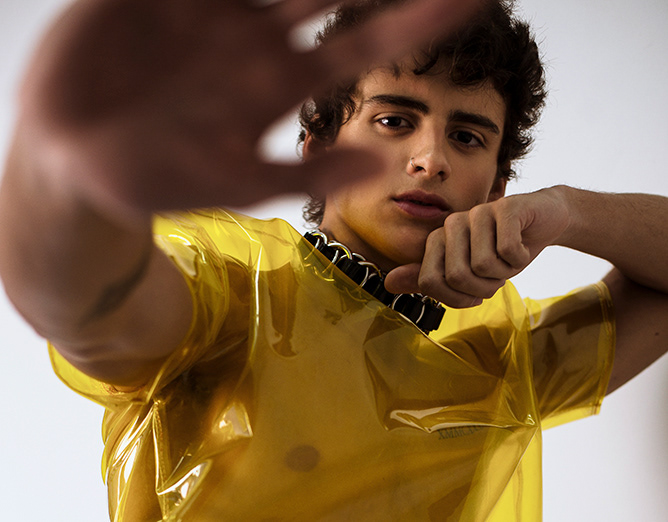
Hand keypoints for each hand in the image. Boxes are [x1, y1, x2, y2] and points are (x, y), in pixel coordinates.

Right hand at [21, 0, 481, 218]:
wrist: (80, 161)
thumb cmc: (160, 178)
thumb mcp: (237, 184)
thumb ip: (307, 172)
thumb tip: (382, 164)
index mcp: (282, 84)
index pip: (366, 45)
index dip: (420, 21)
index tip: (471, 0)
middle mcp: (256, 38)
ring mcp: (212, 9)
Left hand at [385, 188, 570, 307]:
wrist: (544, 221)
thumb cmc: (502, 250)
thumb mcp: (467, 272)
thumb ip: (428, 278)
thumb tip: (389, 283)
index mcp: (437, 240)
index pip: (430, 283)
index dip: (457, 298)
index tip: (475, 291)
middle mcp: (452, 224)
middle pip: (456, 276)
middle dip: (484, 287)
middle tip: (497, 274)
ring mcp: (477, 213)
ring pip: (483, 264)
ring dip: (505, 271)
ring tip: (509, 257)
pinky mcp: (505, 207)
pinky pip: (507, 250)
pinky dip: (521, 257)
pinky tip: (523, 245)